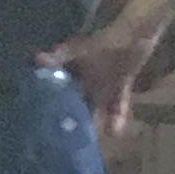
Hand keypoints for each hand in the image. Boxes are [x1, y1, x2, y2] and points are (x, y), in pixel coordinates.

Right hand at [44, 29, 152, 146]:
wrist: (138, 31)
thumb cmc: (109, 38)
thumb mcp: (82, 48)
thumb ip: (61, 55)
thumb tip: (36, 58)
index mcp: (76, 70)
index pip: (60, 91)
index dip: (54, 106)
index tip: (45, 124)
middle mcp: (88, 80)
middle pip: (79, 103)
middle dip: (75, 120)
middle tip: (69, 142)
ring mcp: (105, 83)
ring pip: (99, 106)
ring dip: (97, 121)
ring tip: (92, 140)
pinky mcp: (121, 85)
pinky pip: (118, 103)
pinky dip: (117, 115)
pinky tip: (115, 131)